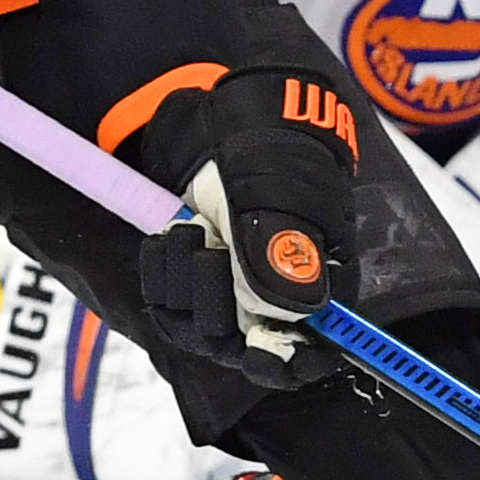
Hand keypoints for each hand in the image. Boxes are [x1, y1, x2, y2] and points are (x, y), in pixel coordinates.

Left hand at [129, 67, 360, 385]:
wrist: (231, 116)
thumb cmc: (274, 152)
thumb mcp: (282, 193)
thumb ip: (283, 252)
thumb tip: (296, 312)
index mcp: (317, 286)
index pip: (309, 352)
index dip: (284, 363)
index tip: (255, 354)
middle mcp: (274, 300)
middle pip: (241, 346)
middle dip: (215, 303)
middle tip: (211, 250)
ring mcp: (230, 292)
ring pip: (197, 330)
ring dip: (183, 283)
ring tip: (191, 230)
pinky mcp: (193, 281)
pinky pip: (167, 306)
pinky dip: (162, 273)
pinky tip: (170, 236)